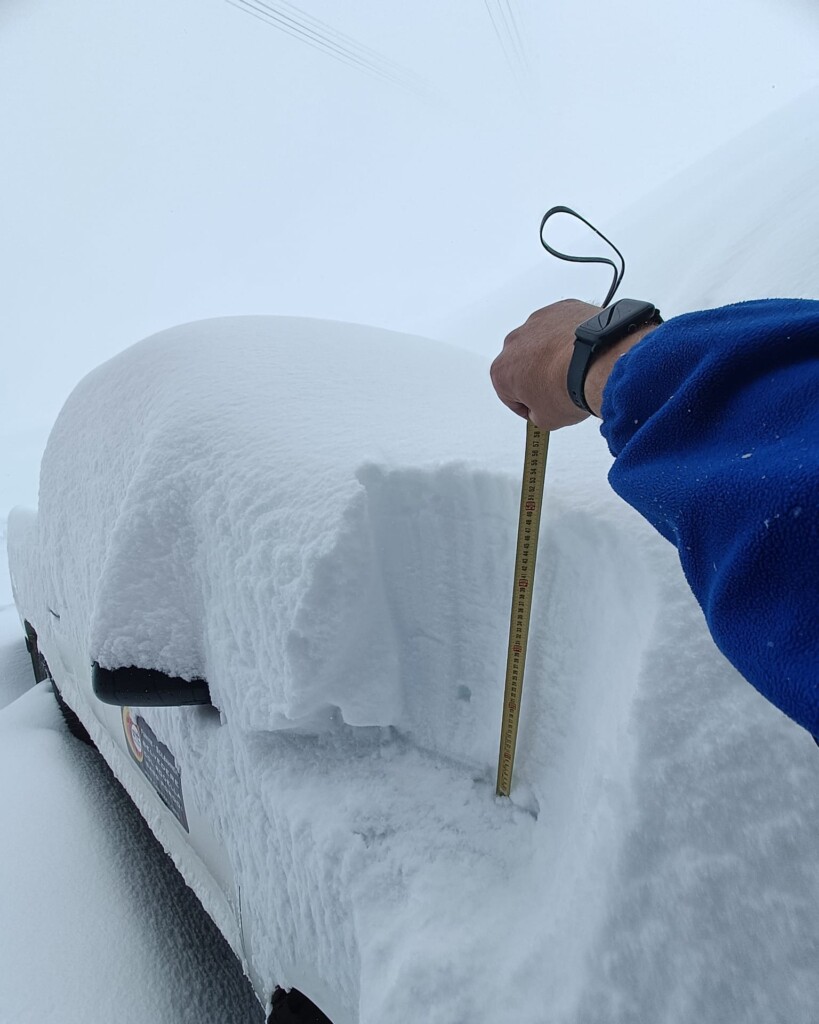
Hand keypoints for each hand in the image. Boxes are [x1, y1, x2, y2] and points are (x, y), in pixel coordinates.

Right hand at [490, 298, 658, 429]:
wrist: (598, 362)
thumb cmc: (569, 386)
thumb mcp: (548, 419)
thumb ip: (537, 415)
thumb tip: (543, 409)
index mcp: (502, 370)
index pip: (508, 394)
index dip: (526, 405)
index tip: (538, 408)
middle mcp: (515, 341)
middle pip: (523, 363)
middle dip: (537, 376)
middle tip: (559, 390)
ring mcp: (538, 322)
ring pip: (542, 341)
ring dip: (553, 354)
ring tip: (575, 371)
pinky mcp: (562, 308)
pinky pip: (563, 326)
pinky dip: (571, 337)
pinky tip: (584, 354)